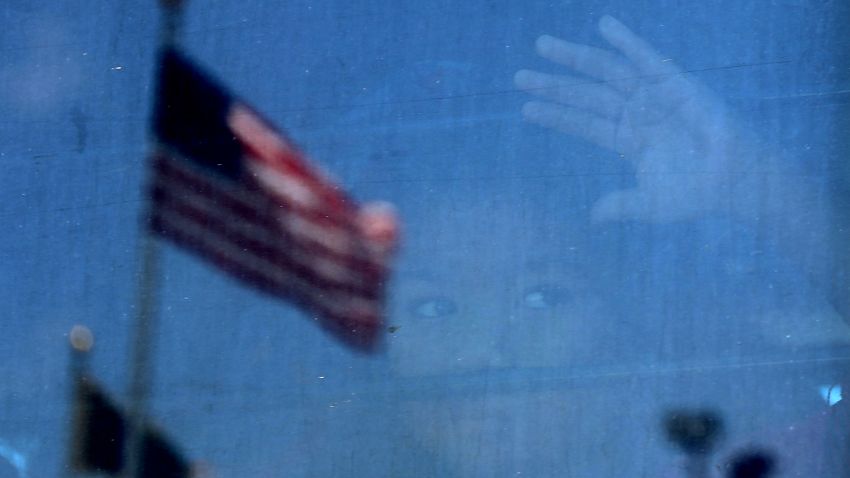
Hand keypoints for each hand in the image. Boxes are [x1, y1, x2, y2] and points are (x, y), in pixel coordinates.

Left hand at [515, 15, 769, 222]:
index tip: (526, 108)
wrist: (736, 180)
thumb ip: (622, 205)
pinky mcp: (676, 83)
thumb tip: (593, 217)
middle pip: (585, 95)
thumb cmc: (698, 194)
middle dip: (554, 84)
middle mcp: (635, 114)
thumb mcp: (652, 204)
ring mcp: (653, 96)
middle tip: (519, 77)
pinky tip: (603, 24)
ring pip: (605, 72)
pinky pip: (647, 58)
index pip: (583, 124)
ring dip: (575, 58)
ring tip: (542, 46)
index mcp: (628, 140)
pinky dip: (626, 40)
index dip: (555, 115)